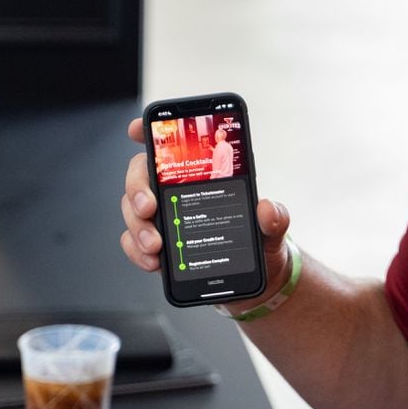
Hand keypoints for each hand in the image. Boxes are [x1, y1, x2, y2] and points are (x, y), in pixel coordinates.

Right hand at [119, 118, 292, 310]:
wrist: (258, 279)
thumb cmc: (262, 243)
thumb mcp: (273, 228)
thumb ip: (274, 217)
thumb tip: (266, 208)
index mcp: (203, 177)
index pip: (171, 148)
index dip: (149, 132)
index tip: (136, 129)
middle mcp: (178, 193)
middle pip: (140, 177)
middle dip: (138, 189)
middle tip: (151, 208)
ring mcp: (165, 219)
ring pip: (132, 210)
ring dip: (137, 226)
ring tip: (155, 244)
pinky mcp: (159, 246)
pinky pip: (133, 242)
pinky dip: (137, 251)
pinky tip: (153, 261)